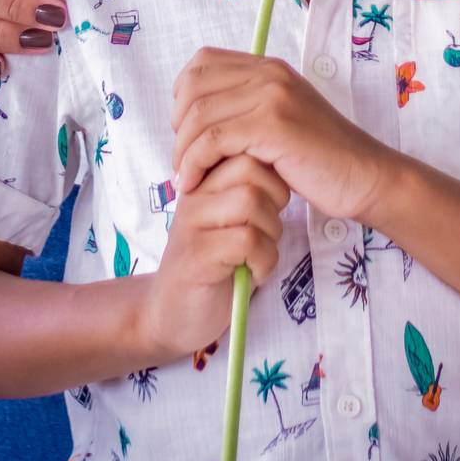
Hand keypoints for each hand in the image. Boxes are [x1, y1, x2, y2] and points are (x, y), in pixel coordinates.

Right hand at [139, 155, 289, 360]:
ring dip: (271, 232)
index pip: (244, 145)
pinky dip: (264, 259)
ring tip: (261, 252)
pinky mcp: (196, 256)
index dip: (272, 174)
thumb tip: (286, 161)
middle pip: (250, 167)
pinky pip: (247, 240)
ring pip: (251, 201)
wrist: (174, 315)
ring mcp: (192, 223)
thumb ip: (250, 189)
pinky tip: (254, 273)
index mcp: (204, 179)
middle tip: (269, 228)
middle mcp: (194, 194)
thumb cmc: (218, 264)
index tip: (271, 206)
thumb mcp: (235, 219)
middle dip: (275, 199)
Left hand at [172, 47, 385, 220]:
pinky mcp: (274, 125)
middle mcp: (269, 72)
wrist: (364, 176)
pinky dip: (195, 164)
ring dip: (183, 151)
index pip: (202, 61)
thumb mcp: (280, 119)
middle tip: (184, 159)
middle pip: (193, 85)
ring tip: (185, 179)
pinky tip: (195, 183)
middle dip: (177, 125)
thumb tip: (193, 116)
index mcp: (269, 66)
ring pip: (198, 114)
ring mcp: (272, 96)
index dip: (182, 95)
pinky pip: (213, 139)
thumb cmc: (319, 158)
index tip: (186, 131)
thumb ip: (246, 108)